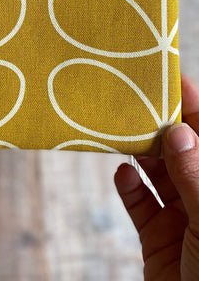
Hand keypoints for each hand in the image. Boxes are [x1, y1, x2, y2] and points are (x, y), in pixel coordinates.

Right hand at [115, 75, 198, 279]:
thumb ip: (194, 175)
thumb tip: (178, 133)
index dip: (191, 105)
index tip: (168, 79)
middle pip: (178, 150)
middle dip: (158, 128)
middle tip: (133, 104)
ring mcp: (179, 213)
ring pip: (156, 172)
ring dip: (138, 154)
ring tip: (121, 134)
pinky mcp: (156, 232)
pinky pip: (138, 201)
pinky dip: (128, 187)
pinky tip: (123, 175)